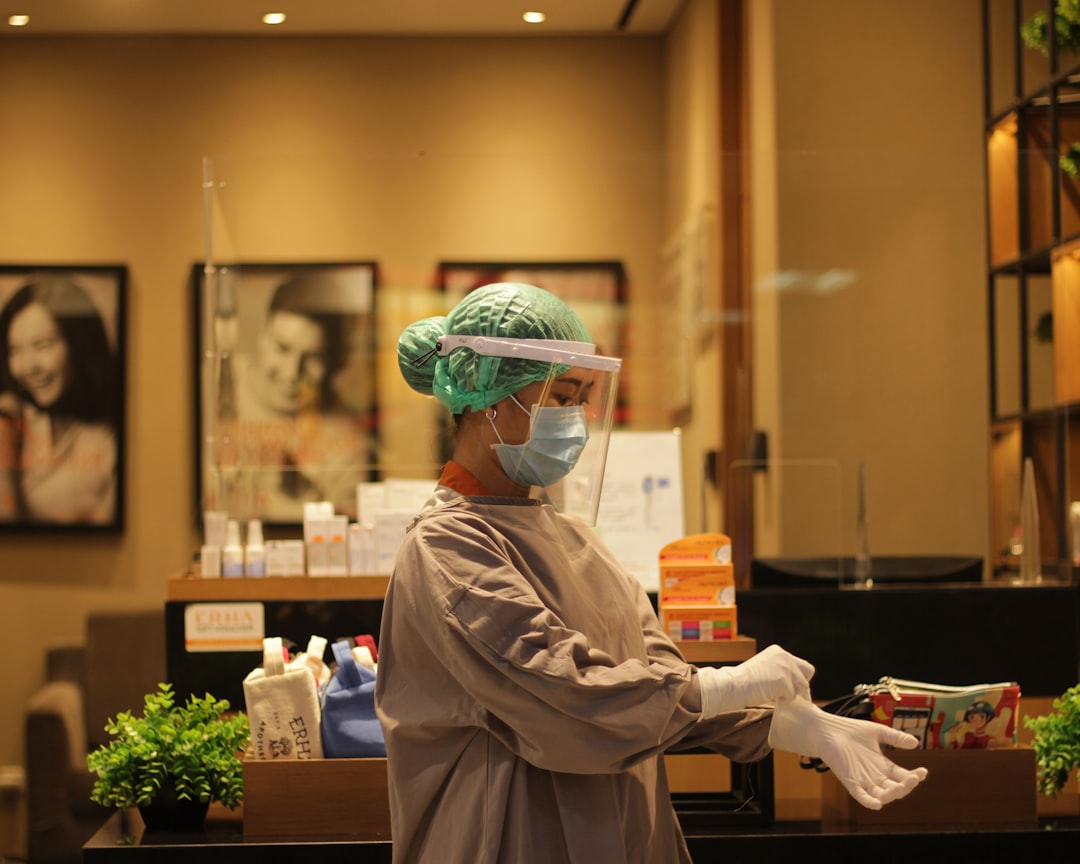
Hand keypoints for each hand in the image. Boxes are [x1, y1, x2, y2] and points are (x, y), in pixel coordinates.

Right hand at [697, 644, 814, 716]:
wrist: (734, 685)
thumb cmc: (745, 681)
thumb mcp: (765, 668)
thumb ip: (780, 670)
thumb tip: (797, 686)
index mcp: (778, 651)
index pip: (801, 665)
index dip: (798, 677)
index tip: (792, 687)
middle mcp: (784, 656)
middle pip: (808, 672)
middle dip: (801, 684)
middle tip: (789, 693)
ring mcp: (785, 668)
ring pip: (802, 686)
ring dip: (791, 693)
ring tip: (774, 694)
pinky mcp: (784, 681)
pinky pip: (792, 696)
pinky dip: (783, 700)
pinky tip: (770, 696)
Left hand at [769, 696, 927, 809]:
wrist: (826, 729)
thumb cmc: (850, 730)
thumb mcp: (878, 732)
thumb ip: (895, 738)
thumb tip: (916, 742)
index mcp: (883, 766)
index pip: (903, 777)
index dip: (914, 777)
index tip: (923, 771)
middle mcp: (875, 776)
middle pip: (896, 789)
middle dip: (907, 785)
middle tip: (914, 777)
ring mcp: (863, 780)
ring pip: (883, 796)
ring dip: (894, 794)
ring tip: (903, 785)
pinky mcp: (849, 781)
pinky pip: (860, 796)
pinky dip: (868, 802)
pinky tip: (877, 803)